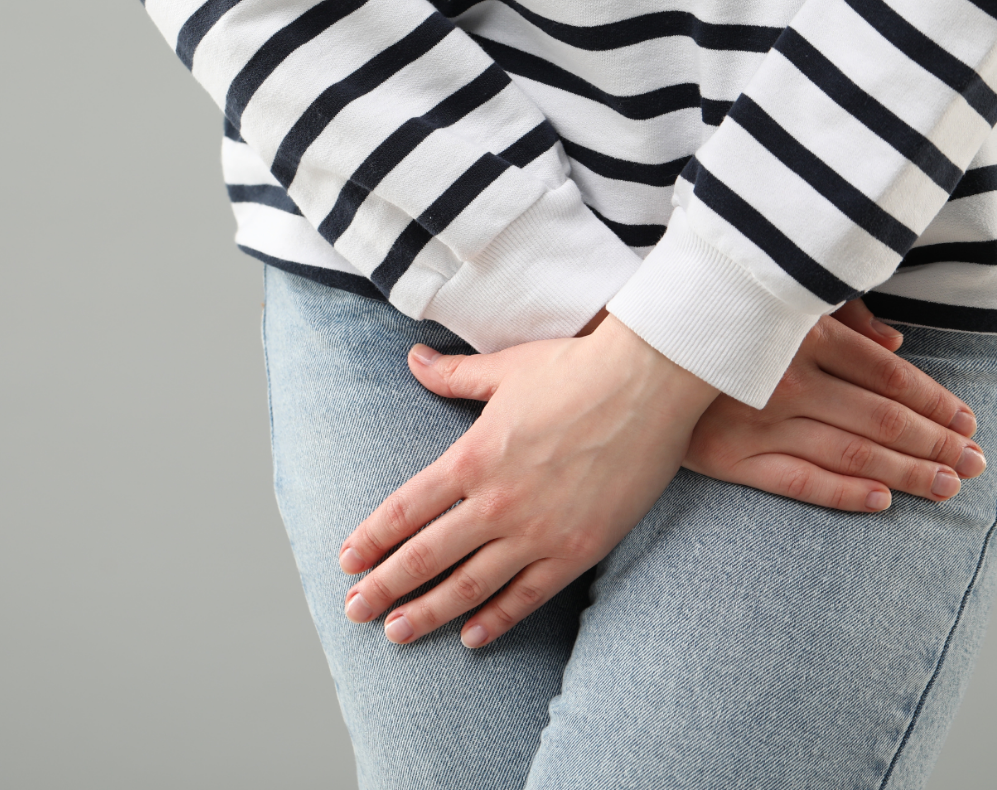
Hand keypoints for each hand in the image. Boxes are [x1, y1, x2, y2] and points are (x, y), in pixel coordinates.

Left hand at [337, 317, 718, 648]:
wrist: (649, 384)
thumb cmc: (577, 369)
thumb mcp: (505, 369)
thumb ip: (455, 376)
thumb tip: (414, 359)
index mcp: (472, 456)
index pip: (406, 509)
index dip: (372, 538)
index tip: (347, 561)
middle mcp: (496, 501)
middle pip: (425, 555)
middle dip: (385, 587)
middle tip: (355, 612)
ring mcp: (536, 530)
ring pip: (469, 585)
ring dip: (428, 612)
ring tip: (397, 633)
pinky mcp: (576, 550)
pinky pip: (526, 596)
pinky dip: (496, 620)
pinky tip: (471, 637)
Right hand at [683, 300, 983, 511]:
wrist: (628, 357)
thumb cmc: (711, 320)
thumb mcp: (774, 302)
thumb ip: (838, 316)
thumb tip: (896, 340)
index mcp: (799, 334)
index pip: (885, 373)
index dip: (933, 399)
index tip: (966, 419)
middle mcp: (784, 380)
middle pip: (879, 418)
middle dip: (935, 442)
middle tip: (975, 462)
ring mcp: (756, 423)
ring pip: (850, 454)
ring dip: (907, 472)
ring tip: (946, 485)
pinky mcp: (727, 459)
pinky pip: (799, 483)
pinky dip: (845, 494)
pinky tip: (883, 500)